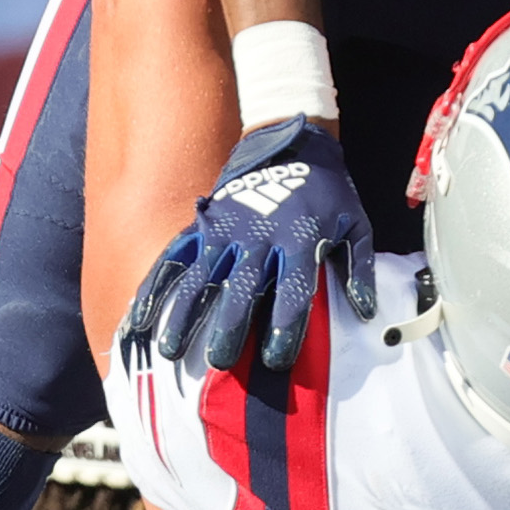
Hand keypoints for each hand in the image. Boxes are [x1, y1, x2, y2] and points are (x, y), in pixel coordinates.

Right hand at [127, 117, 378, 370]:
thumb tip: (366, 313)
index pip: (293, 291)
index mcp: (299, 240)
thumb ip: (359, 269)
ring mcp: (226, 230)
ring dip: (185, 313)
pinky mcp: (204, 225)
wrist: (291, 146)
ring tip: (171, 350)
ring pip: (202, 276)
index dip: (285, 326)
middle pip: (242, 288)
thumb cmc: (327, 194)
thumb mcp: (356, 225)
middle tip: (219, 362)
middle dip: (229, 326)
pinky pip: (177, 257)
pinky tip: (144, 317)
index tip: (275, 360)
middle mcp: (259, 237)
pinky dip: (158, 285)